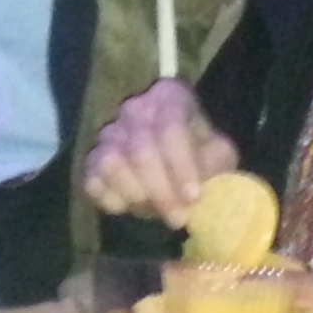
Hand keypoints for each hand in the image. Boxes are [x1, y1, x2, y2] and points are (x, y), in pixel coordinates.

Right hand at [82, 80, 238, 224]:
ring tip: (154, 208)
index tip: (193, 197)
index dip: (181, 165)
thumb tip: (198, 187)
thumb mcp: (220, 155)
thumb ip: (215, 165)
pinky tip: (130, 206)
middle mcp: (134, 108)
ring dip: (135, 194)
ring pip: (111, 163)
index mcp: (169, 96)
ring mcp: (108, 133)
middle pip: (140, 149)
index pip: (170, 126)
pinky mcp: (92, 161)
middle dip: (160, 190)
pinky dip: (111, 200)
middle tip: (178, 216)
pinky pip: (92, 182)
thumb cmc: (201, 156)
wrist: (177, 168)